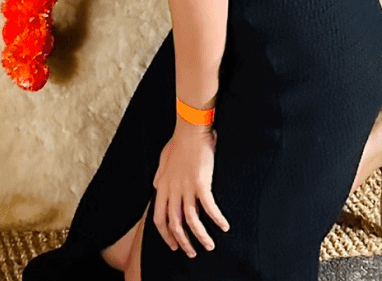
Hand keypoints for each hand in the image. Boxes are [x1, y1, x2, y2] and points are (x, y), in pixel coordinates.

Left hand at [151, 123, 228, 256]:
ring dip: (200, 237)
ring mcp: (185, 187)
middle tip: (192, 253)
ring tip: (209, 246)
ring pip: (191, 220)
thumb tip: (157, 186)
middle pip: (174, 224)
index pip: (159, 218)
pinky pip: (208, 207)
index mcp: (161, 186)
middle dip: (182, 242)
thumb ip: (160, 176)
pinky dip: (216, 219)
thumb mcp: (163, 161)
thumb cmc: (178, 142)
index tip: (174, 245)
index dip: (165, 235)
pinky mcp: (200, 183)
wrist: (190, 128)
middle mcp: (171, 189)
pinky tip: (224, 226)